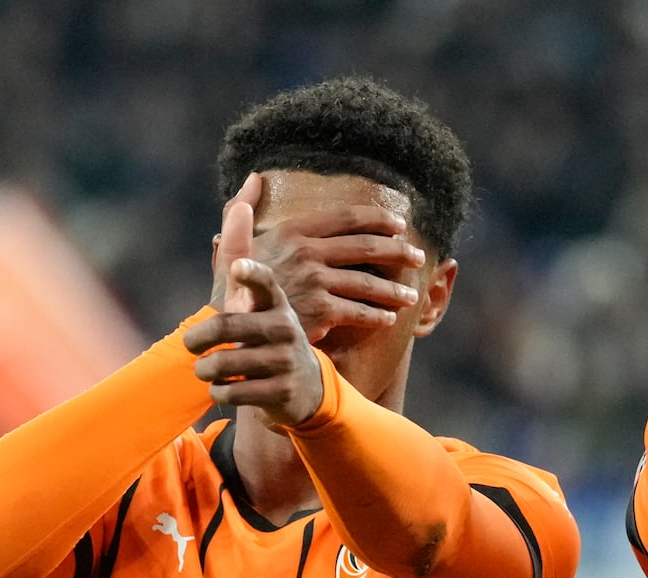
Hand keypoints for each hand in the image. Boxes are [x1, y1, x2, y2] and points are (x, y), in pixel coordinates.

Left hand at [188, 196, 322, 425]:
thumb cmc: (267, 328)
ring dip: (207, 369)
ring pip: (227, 364)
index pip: (264, 283)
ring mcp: (285, 362)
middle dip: (201, 339)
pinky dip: (219, 393)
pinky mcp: (281, 393)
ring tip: (205, 370)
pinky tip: (223, 390)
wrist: (299, 387)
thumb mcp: (255, 289)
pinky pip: (233, 392)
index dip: (252, 275)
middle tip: (188, 345)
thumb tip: (254, 177)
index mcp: (276, 301)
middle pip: (229, 328)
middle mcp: (285, 328)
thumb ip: (243, 238)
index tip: (239, 268)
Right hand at [211, 173, 426, 342]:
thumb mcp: (233, 243)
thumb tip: (255, 177)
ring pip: (368, 282)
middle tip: (418, 257)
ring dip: (394, 290)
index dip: (379, 218)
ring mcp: (314, 281)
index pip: (348, 217)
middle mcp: (306, 251)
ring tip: (411, 295)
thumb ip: (243, 209)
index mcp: (293, 230)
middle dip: (399, 251)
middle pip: (367, 247)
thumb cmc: (233, 289)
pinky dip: (377, 316)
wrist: (229, 329)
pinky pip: (359, 312)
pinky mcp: (320, 311)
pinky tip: (389, 319)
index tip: (400, 224)